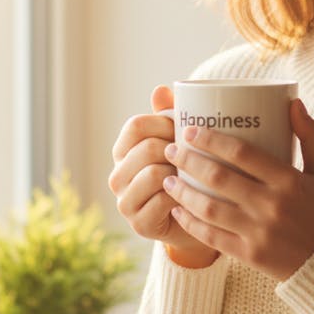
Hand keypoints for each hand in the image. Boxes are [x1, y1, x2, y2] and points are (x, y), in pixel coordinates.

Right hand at [109, 85, 218, 266]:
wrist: (196, 219)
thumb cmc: (187, 173)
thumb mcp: (179, 141)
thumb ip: (169, 115)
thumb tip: (160, 89)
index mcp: (123, 151)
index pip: (136, 125)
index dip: (165, 123)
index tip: (186, 130)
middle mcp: (117, 176)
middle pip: (147, 147)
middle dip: (177, 149)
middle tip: (196, 155)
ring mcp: (124, 202)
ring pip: (154, 173)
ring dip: (180, 173)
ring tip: (194, 176)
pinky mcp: (139, 224)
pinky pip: (163, 200)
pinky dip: (182, 196)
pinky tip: (191, 197)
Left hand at [162, 99, 313, 280]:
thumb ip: (311, 135)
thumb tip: (293, 102)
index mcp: (289, 181)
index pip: (242, 153)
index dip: (212, 139)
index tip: (190, 130)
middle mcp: (273, 206)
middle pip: (219, 177)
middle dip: (189, 160)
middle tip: (171, 149)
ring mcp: (259, 232)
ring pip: (210, 208)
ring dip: (183, 192)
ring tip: (168, 179)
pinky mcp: (249, 255)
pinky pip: (212, 237)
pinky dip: (190, 223)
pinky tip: (177, 211)